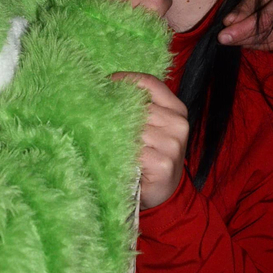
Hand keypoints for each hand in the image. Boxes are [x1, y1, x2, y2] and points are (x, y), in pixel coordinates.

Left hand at [111, 72, 188, 208]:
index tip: (106, 82)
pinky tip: (114, 155)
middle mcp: (178, 124)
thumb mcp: (154, 126)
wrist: (163, 193)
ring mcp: (172, 145)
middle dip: (115, 109)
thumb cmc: (153, 155)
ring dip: (115, 133)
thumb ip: (141, 107)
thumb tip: (108, 87)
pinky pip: (132, 150)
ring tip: (104, 138)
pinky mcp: (163, 163)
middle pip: (139, 106)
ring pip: (132, 128)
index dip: (126, 79)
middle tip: (94, 113)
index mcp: (178, 110)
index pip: (150, 83)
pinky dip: (119, 152)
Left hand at [217, 0, 272, 49]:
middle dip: (243, 37)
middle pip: (267, 34)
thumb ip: (246, 5)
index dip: (242, 29)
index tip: (223, 36)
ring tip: (235, 40)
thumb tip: (228, 21)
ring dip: (251, 43)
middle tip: (224, 39)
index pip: (264, 20)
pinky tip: (251, 42)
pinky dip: (263, 45)